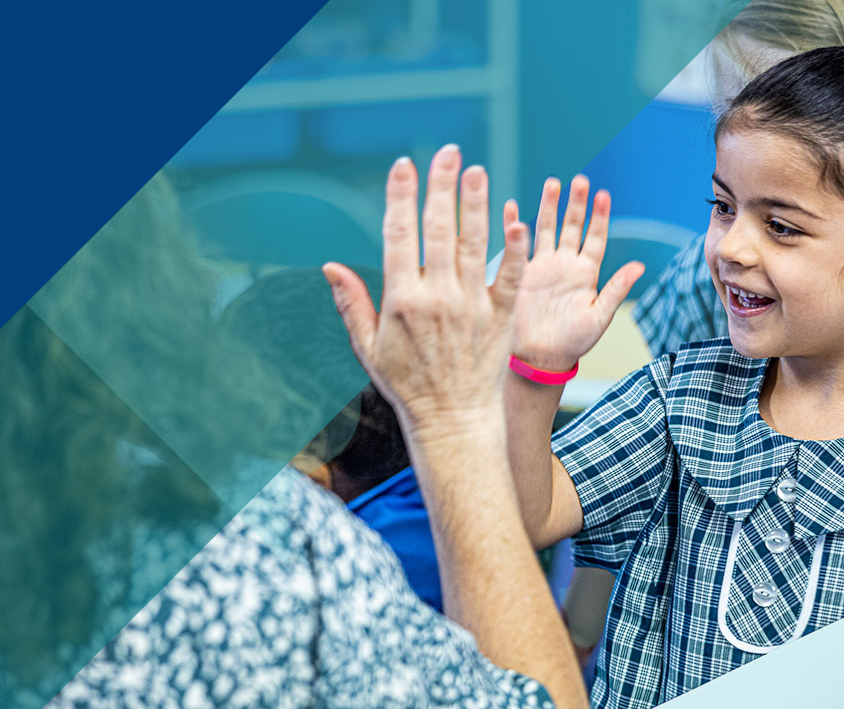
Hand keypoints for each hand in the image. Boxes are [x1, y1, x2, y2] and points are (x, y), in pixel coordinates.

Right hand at [323, 145, 528, 428]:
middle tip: (448, 153)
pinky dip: (512, 248)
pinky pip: (508, 275)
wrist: (453, 421)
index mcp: (401, 300)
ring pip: (473, 244)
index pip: (400, 235)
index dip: (401, 197)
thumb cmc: (407, 384)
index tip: (404, 165)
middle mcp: (437, 298)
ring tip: (478, 171)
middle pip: (438, 229)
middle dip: (442, 186)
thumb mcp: (368, 347)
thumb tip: (330, 266)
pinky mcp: (501, 317)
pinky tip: (514, 219)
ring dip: (475, 204)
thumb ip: (351, 303)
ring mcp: (471, 306)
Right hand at [508, 175, 644, 371]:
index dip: (600, 216)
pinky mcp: (522, 273)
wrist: (539, 358)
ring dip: (549, 206)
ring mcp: (543, 267)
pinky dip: (514, 225)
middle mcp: (565, 265)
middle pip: (572, 226)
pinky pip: (518, 244)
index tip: (603, 194)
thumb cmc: (572, 343)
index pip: (596, 238)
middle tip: (579, 181)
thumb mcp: (599, 316)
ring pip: (547, 229)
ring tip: (553, 182)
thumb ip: (616, 289)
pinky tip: (513, 207)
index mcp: (586, 274)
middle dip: (576, 203)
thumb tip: (639, 266)